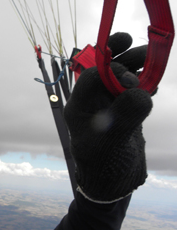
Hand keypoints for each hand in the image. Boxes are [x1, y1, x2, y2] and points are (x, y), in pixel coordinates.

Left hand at [64, 33, 152, 202]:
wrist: (112, 184)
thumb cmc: (103, 164)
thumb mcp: (111, 139)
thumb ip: (125, 114)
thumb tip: (141, 91)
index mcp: (80, 105)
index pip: (92, 75)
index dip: (111, 68)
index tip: (131, 77)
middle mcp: (93, 102)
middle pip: (107, 71)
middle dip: (124, 58)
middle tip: (145, 50)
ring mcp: (109, 106)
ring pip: (121, 79)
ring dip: (137, 67)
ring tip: (152, 58)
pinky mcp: (123, 113)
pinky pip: (133, 92)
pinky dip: (144, 85)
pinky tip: (153, 84)